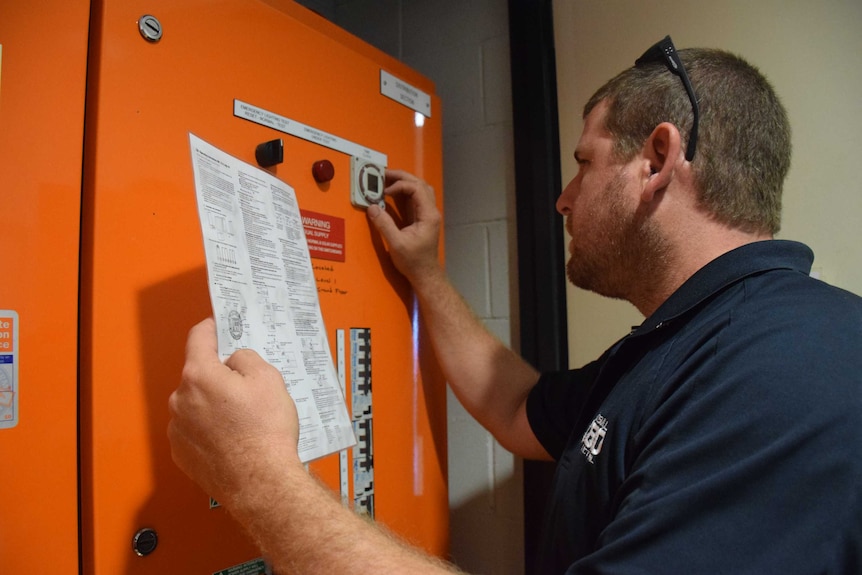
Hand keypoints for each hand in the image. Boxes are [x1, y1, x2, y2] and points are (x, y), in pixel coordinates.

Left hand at [167, 318, 300, 506]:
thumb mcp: (269, 379)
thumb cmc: (266, 431)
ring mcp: (178, 429)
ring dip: (213, 404)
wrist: (262, 483)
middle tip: (247, 387)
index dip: (212, 328)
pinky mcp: (181, 454)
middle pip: (198, 374)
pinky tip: (233, 439)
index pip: (198, 338)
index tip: (220, 326)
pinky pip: (194, 430)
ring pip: (196, 404)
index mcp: (199, 375)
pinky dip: (209, 429)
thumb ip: (246, 359)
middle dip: (219, 375)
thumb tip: (234, 362)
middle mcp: (180, 400)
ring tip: (244, 420)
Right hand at [367, 169, 441, 282]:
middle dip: (402, 177)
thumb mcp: (396, 244)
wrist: (424, 273)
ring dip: (405, 182)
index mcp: (428, 215)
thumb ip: (384, 225)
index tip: (384, 192)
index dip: (400, 186)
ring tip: (388, 180)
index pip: (416, 189)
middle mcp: (431, 211)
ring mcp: (427, 214)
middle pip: (420, 184)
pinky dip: (404, 191)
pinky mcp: (422, 218)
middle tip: (384, 175)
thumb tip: (372, 208)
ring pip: (420, 189)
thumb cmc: (413, 261)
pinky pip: (415, 198)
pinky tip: (392, 192)